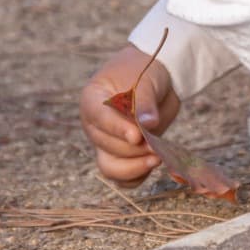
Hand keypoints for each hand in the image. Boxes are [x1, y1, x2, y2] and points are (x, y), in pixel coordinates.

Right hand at [79, 44, 179, 185]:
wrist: (154, 77)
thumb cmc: (145, 71)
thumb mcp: (146, 78)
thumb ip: (145, 101)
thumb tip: (149, 125)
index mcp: (92, 100)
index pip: (99, 117)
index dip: (117, 128)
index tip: (137, 135)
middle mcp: (94, 125)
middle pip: (107, 145)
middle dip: (133, 148)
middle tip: (156, 145)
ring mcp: (106, 143)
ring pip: (111, 167)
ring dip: (134, 167)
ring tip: (157, 158)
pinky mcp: (121, 156)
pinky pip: (123, 177)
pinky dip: (137, 177)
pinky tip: (152, 166)